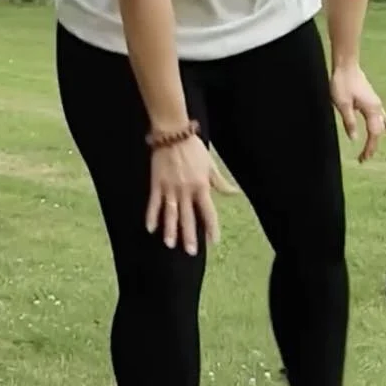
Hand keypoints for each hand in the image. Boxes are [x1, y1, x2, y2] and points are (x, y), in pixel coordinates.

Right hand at [146, 133, 233, 255]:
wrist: (173, 134)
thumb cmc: (194, 148)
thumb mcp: (210, 165)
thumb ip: (220, 182)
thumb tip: (235, 194)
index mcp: (201, 186)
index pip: (208, 212)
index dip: (211, 227)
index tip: (213, 241)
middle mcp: (186, 190)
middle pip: (188, 216)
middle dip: (189, 235)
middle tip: (191, 252)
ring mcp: (170, 188)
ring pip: (170, 213)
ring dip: (170, 229)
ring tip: (170, 244)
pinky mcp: (157, 183)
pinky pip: (153, 203)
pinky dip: (151, 216)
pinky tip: (150, 228)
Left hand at [330, 63, 385, 162]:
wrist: (346, 65)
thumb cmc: (342, 82)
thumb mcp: (342, 104)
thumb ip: (349, 122)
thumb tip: (354, 138)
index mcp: (372, 109)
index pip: (374, 134)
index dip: (370, 147)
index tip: (363, 158)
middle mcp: (378, 107)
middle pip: (378, 131)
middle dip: (372, 146)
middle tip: (364, 159)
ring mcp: (376, 103)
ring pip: (380, 125)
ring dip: (376, 138)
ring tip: (372, 151)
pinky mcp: (372, 100)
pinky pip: (382, 117)